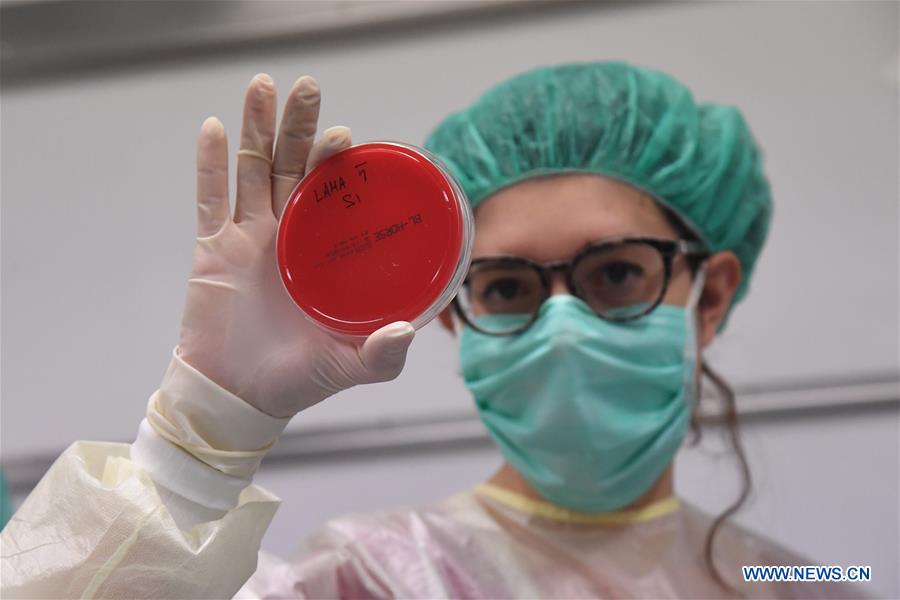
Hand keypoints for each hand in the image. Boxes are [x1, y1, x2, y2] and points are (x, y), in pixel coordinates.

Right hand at [177, 74, 414, 417]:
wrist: (240, 398)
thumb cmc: (300, 380)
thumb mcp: (351, 365)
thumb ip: (383, 353)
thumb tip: (409, 330)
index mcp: (324, 253)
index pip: (333, 195)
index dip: (338, 163)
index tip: (348, 136)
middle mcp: (289, 235)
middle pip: (292, 166)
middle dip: (300, 126)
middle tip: (309, 87)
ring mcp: (249, 238)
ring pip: (252, 170)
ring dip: (256, 128)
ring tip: (262, 86)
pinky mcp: (212, 249)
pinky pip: (209, 199)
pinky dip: (209, 164)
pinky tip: (214, 127)